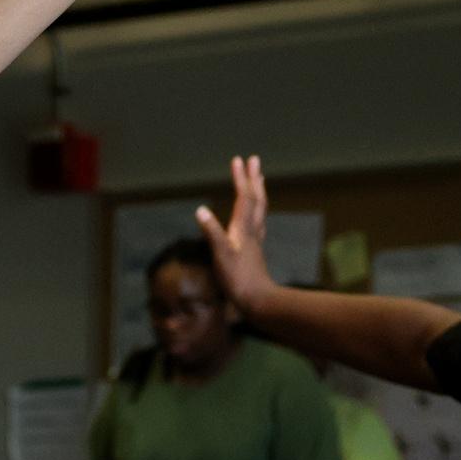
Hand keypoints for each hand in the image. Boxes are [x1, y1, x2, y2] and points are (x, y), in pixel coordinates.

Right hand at [196, 152, 272, 311]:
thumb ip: (212, 232)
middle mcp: (252, 229)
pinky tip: (254, 215)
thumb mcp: (221, 255)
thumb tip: (200, 210)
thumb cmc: (237, 279)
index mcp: (243, 228)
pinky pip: (257, 222)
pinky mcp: (254, 249)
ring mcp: (255, 239)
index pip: (244, 197)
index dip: (240, 178)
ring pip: (259, 209)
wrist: (258, 299)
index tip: (238, 160)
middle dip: (253, 179)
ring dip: (258, 192)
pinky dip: (256, 211)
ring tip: (258, 180)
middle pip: (256, 199)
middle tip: (253, 161)